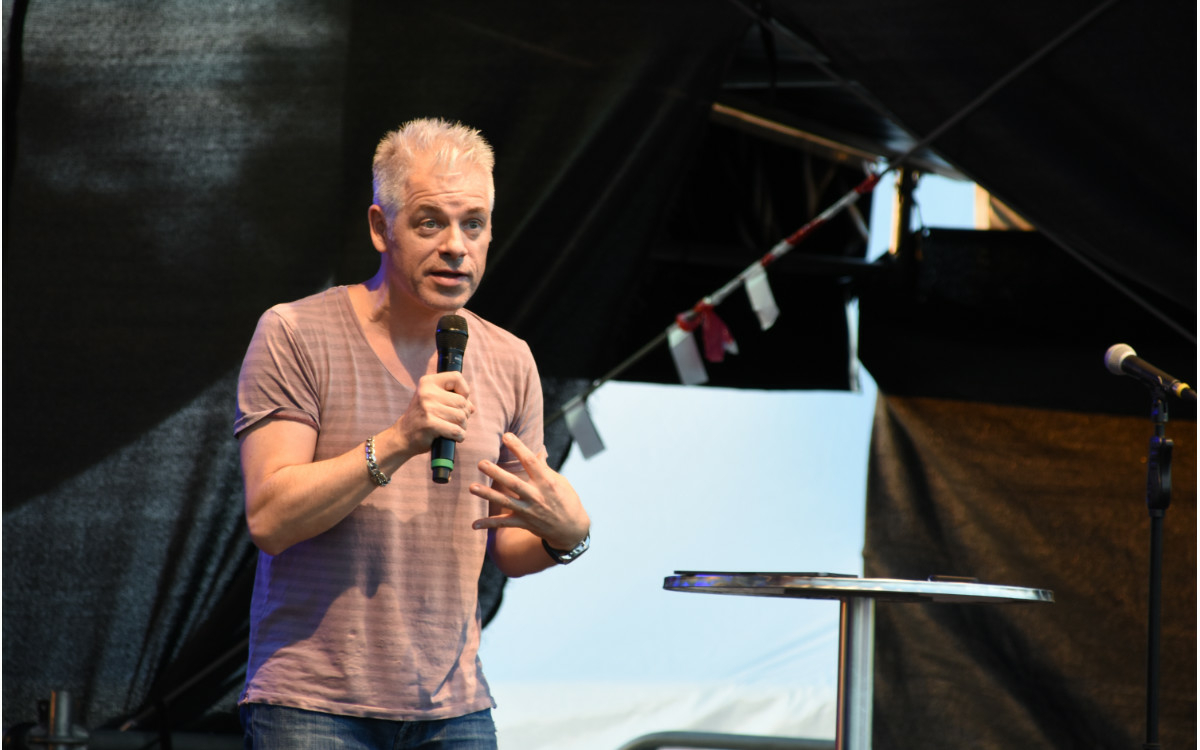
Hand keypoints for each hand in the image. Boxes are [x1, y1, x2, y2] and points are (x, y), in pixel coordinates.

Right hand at [387, 371, 474, 460]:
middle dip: (464, 414)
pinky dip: (460, 436)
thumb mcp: (432, 401)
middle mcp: (427, 392)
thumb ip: (452, 399)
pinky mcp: (430, 424)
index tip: (459, 401)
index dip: (464, 390)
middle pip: (462, 401)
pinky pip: (456, 430)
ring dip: (462, 426)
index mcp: (428, 382)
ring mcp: (428, 408)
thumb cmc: (422, 418)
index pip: (457, 377)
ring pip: (461, 416)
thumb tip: (472, 407)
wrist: (402, 436)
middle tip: (455, 421)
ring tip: (454, 429)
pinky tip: (455, 437)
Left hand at [470, 432, 589, 548]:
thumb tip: (539, 451)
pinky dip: (488, 524)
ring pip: (505, 502)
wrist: (571, 530)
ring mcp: (529, 511)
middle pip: (513, 483)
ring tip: (472, 487)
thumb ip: (545, 468)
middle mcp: (536, 496)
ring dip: (487, 495)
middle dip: (496, 473)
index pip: (531, 462)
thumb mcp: (560, 482)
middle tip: (481, 463)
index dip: (518, 448)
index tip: (506, 436)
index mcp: (547, 482)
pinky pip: (503, 523)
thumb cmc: (567, 500)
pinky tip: (474, 524)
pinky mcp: (523, 523)